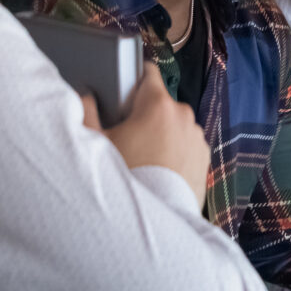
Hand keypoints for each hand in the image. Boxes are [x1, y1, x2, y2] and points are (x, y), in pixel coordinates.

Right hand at [97, 62, 209, 198]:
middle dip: (142, 114)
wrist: (153, 217)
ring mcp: (197, 137)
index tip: (123, 86)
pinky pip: (185, 146)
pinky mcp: (204, 158)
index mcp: (159, 105)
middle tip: (124, 135)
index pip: (148, 72)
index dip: (132, 76)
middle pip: (159, 103)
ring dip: (160, 134)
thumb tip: (85, 95)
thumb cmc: (125, 177)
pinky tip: (156, 168)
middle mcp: (184, 116)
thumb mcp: (96, 144)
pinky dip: (173, 152)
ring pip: (173, 126)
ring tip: (140, 157)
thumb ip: (86, 111)